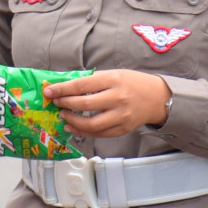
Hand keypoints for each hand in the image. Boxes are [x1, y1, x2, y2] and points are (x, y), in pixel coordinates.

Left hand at [43, 70, 171, 137]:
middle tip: (56, 102)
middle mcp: (117, 98)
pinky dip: (84, 132)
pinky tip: (74, 127)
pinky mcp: (123, 129)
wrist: (158, 98)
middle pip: (84, 104)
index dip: (62, 89)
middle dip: (65, 104)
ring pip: (91, 124)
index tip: (49, 90)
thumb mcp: (113, 74)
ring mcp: (121, 116)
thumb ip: (91, 80)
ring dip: (73, 121)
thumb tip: (65, 84)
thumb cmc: (133, 83)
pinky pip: (100, 134)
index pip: (81, 85)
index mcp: (113, 80)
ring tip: (64, 116)